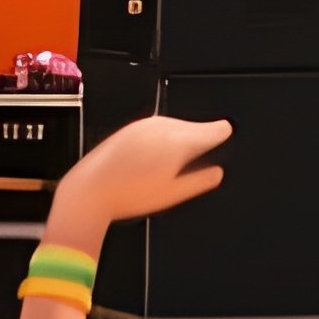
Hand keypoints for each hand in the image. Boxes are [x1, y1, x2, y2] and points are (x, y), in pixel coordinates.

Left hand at [50, 115, 229, 239]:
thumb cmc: (129, 195)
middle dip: (203, 132)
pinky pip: (156, 125)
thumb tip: (217, 172)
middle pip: (191, 125)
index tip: (228, 130)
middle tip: (216, 139)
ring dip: (185, 131)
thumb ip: (200, 180)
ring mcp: (141, 126)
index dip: (220, 131)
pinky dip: (168, 132)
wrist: (91, 190)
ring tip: (192, 146)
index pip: (207, 130)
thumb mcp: (174, 193)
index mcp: (175, 142)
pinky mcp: (128, 129)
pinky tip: (167, 147)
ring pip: (173, 123)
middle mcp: (158, 128)